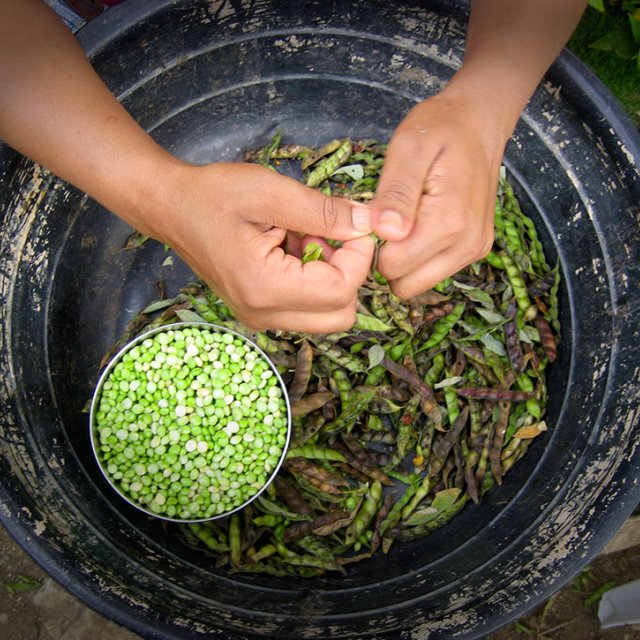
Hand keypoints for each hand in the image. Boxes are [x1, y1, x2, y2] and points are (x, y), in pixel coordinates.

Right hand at [153, 161, 374, 331]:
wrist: (171, 208)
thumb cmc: (213, 194)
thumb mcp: (271, 192)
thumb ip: (324, 211)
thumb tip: (370, 224)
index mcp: (264, 288)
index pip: (341, 291)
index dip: (359, 256)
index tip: (352, 223)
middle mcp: (263, 314)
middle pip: (341, 314)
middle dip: (347, 272)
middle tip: (328, 233)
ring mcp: (261, 318)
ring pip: (328, 314)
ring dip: (330, 275)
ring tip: (304, 236)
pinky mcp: (261, 312)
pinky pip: (308, 308)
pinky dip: (314, 279)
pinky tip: (293, 246)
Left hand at [370, 89, 507, 298]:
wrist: (479, 122)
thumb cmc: (440, 128)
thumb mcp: (409, 148)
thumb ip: (396, 193)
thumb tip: (385, 232)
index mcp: (449, 223)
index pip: (393, 267)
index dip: (373, 247)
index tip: (374, 217)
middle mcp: (467, 245)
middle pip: (406, 284)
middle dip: (386, 261)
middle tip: (384, 221)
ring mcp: (473, 250)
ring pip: (418, 283)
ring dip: (402, 262)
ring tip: (400, 221)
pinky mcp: (474, 250)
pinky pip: (433, 272)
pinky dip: (418, 258)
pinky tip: (416, 226)